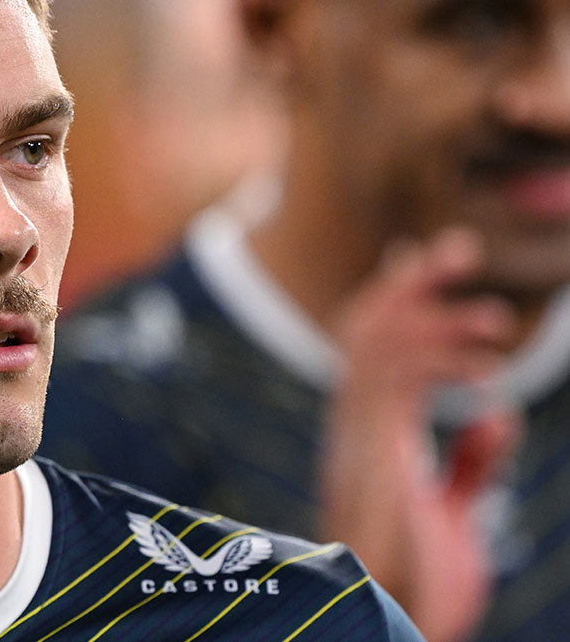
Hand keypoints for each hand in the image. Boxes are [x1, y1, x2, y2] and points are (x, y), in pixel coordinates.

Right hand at [321, 228, 520, 641]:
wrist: (387, 623)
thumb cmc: (414, 587)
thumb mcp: (452, 513)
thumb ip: (469, 463)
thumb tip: (496, 411)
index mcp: (366, 438)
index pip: (371, 347)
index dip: (396, 295)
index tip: (425, 254)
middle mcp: (352, 429)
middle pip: (367, 329)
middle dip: (412, 283)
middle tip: (458, 246)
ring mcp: (357, 440)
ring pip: (377, 347)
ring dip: (437, 320)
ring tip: (498, 319)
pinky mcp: (373, 455)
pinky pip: (395, 385)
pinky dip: (441, 366)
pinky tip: (489, 374)